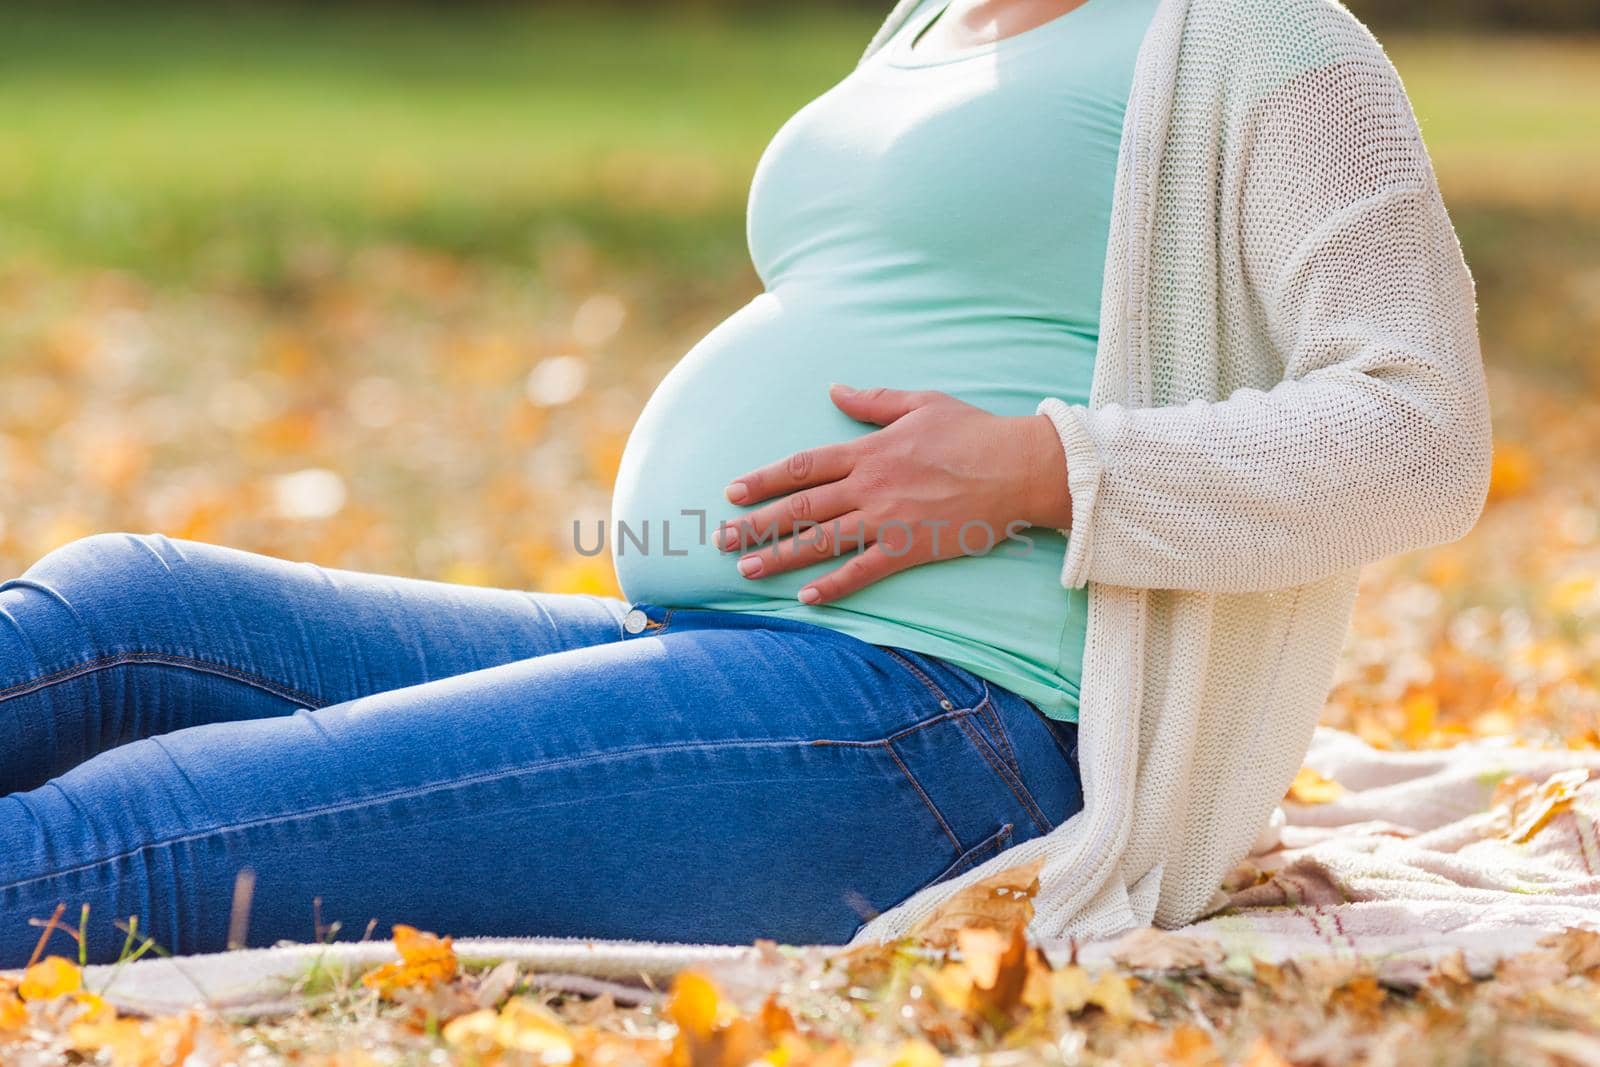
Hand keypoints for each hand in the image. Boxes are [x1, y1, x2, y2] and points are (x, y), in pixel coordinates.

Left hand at [715, 384, 1071, 604]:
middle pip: (801, 507)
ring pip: (821, 541)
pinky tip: (807, 598)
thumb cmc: (973, 433)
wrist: (1019, 467)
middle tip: (722, 538)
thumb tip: (834, 390)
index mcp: (869, 451)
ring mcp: (887, 519)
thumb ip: (872, 402)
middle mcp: (870, 486)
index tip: (732, 492)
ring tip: (747, 569)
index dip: (764, 480)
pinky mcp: (910, 548)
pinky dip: (834, 585)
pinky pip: (863, 570)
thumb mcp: (920, 403)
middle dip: (757, 523)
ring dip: (780, 556)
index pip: (803, 467)